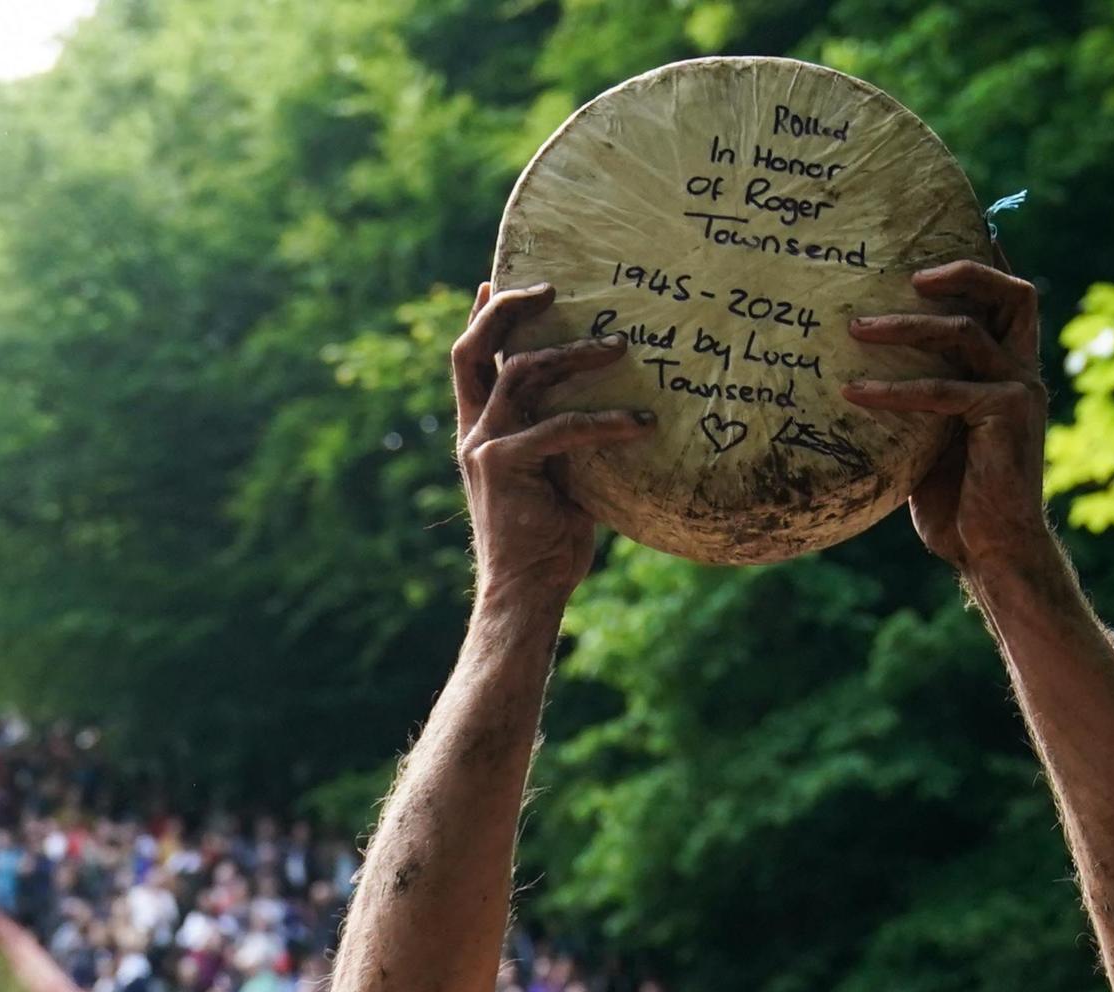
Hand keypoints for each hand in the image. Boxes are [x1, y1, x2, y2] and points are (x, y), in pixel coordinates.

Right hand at [450, 283, 649, 607]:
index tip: (499, 280)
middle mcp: (476, 432)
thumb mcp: (558, 476)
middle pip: (474, 350)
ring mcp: (486, 447)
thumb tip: (616, 407)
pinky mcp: (507, 466)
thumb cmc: (550, 539)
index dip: (483, 317)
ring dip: (573, 353)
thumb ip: (565, 438)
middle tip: (555, 289)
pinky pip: (559, 427)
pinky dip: (604, 422)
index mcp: (482, 430)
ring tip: (620, 346)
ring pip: (522, 374)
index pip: (471, 360)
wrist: (526, 590)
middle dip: (508, 309)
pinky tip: (642, 425)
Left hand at [844, 260, 1051, 579]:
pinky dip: (894, 389)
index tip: (948, 231)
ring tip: (854, 328)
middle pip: (1013, 294)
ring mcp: (1018, 394)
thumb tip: (856, 369)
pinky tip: (852, 393)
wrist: (991, 552)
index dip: (985, 260)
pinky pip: (942, 391)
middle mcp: (1021, 374)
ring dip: (905, 325)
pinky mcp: (1005, 419)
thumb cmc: (956, 500)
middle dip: (964, 271)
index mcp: (1009, 371)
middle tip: (908, 273)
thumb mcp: (930, 437)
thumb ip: (919, 396)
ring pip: (965, 333)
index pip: (1007, 299)